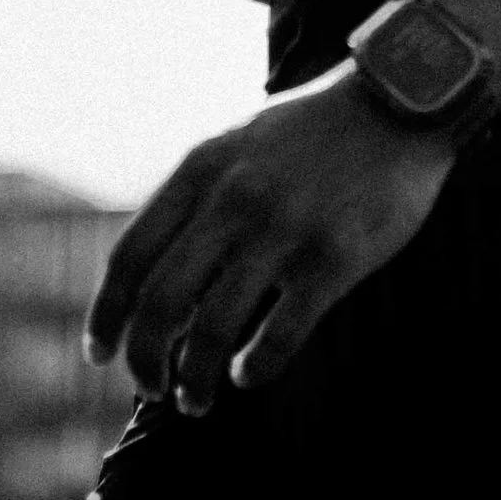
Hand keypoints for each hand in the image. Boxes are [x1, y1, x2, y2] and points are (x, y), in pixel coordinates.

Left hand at [86, 71, 457, 410]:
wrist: (400, 100)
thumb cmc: (315, 130)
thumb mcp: (239, 141)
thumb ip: (197, 196)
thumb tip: (155, 274)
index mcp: (202, 167)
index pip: (129, 258)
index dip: (106, 317)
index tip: (100, 354)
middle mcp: (233, 199)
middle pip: (159, 304)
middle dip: (144, 362)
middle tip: (152, 387)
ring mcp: (284, 229)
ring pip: (210, 331)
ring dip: (194, 381)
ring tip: (197, 399)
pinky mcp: (333, 258)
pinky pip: (278, 337)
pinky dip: (252, 369)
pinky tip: (248, 372)